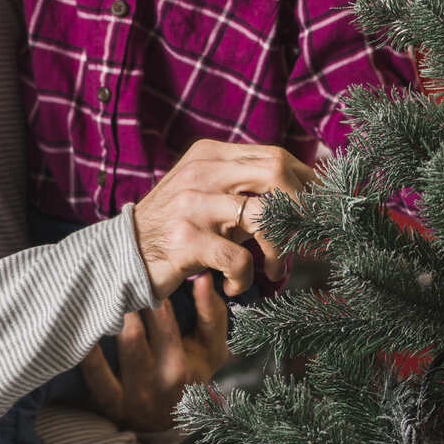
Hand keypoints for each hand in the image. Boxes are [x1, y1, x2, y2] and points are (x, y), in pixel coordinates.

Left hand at [79, 274, 228, 431]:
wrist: (170, 420)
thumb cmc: (192, 375)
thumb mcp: (211, 350)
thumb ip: (211, 313)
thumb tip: (203, 277)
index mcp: (182, 367)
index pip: (164, 320)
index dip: (149, 293)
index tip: (138, 274)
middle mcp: (158, 384)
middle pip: (134, 334)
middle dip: (121, 305)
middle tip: (110, 281)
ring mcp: (132, 397)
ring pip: (120, 347)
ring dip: (108, 319)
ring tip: (101, 297)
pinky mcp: (109, 404)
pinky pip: (94, 373)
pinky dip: (88, 348)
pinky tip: (84, 326)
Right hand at [132, 139, 316, 298]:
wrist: (120, 257)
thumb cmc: (174, 231)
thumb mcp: (206, 196)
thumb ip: (243, 189)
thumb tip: (303, 199)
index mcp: (210, 155)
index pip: (276, 157)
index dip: (308, 186)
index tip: (324, 213)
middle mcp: (202, 173)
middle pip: (276, 172)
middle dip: (303, 210)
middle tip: (308, 240)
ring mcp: (192, 204)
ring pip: (263, 216)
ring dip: (278, 250)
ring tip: (272, 271)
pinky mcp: (185, 240)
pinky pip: (238, 258)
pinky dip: (243, 279)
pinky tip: (233, 288)